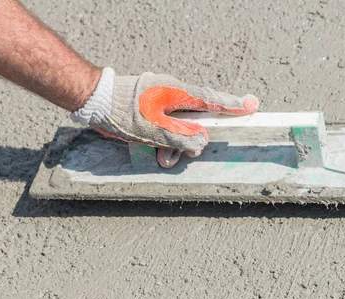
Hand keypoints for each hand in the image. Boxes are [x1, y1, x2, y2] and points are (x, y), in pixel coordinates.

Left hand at [71, 68, 258, 167]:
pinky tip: (156, 154)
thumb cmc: (122, 111)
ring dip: (176, 145)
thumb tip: (203, 141)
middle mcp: (172, 94)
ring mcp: (161, 101)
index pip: (212, 99)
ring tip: (163, 159)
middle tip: (192, 152)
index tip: (253, 107)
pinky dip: (165, 142)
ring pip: (181, 126)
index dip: (233, 105)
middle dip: (195, 138)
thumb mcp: (155, 130)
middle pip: (197, 118)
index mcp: (177, 92)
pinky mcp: (151, 109)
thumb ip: (181, 137)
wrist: (92, 101)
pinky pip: (167, 127)